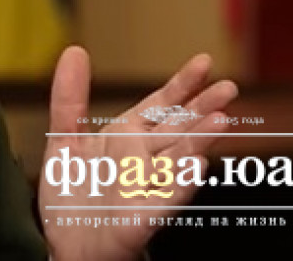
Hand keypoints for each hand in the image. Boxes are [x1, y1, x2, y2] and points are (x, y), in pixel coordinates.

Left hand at [40, 47, 238, 260]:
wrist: (67, 245)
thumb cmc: (73, 195)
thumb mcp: (64, 140)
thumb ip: (70, 98)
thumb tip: (75, 50)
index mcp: (128, 137)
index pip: (161, 106)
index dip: (182, 85)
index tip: (204, 61)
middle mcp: (144, 160)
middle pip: (179, 130)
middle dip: (202, 110)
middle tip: (229, 87)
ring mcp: (148, 188)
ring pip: (179, 161)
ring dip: (199, 143)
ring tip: (220, 121)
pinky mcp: (143, 218)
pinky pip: (166, 200)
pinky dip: (181, 183)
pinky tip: (196, 166)